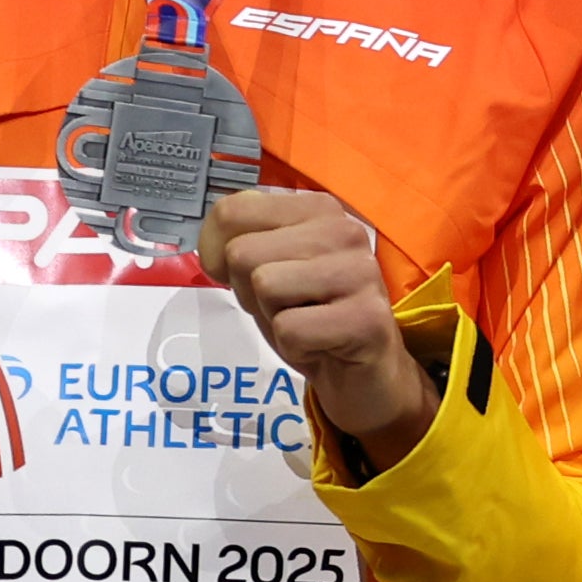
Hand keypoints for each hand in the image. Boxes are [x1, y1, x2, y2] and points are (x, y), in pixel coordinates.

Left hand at [196, 187, 440, 471]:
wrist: (363, 372)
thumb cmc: (311, 316)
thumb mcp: (269, 268)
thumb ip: (243, 240)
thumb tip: (216, 251)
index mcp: (318, 209)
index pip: (232, 211)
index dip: (215, 252)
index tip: (241, 276)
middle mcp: (343, 230)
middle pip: (243, 252)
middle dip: (249, 291)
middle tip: (287, 307)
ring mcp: (360, 272)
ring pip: (264, 285)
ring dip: (272, 318)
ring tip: (305, 322)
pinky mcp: (367, 318)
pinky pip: (290, 328)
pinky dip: (293, 347)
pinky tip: (320, 345)